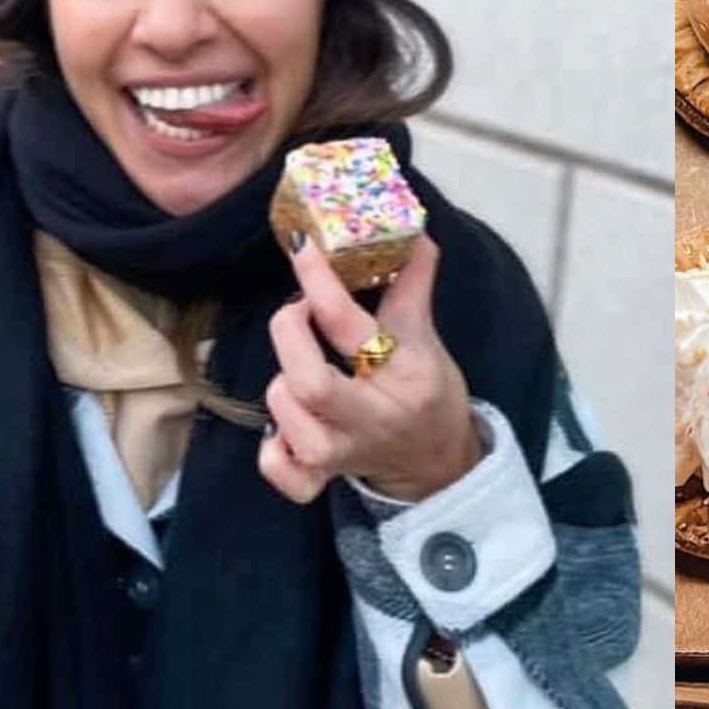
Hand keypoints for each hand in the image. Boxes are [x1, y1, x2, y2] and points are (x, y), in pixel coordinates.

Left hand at [261, 234, 480, 504]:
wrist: (436, 464)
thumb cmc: (429, 394)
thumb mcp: (428, 340)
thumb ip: (412, 286)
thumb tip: (412, 231)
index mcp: (407, 378)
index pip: (349, 326)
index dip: (318, 282)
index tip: (303, 248)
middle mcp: (372, 420)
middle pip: (308, 383)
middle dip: (289, 333)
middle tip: (298, 312)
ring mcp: (341, 455)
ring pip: (285, 415)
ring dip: (283, 382)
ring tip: (304, 368)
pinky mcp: (319, 478)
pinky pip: (276, 467)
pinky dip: (272, 447)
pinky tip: (288, 426)